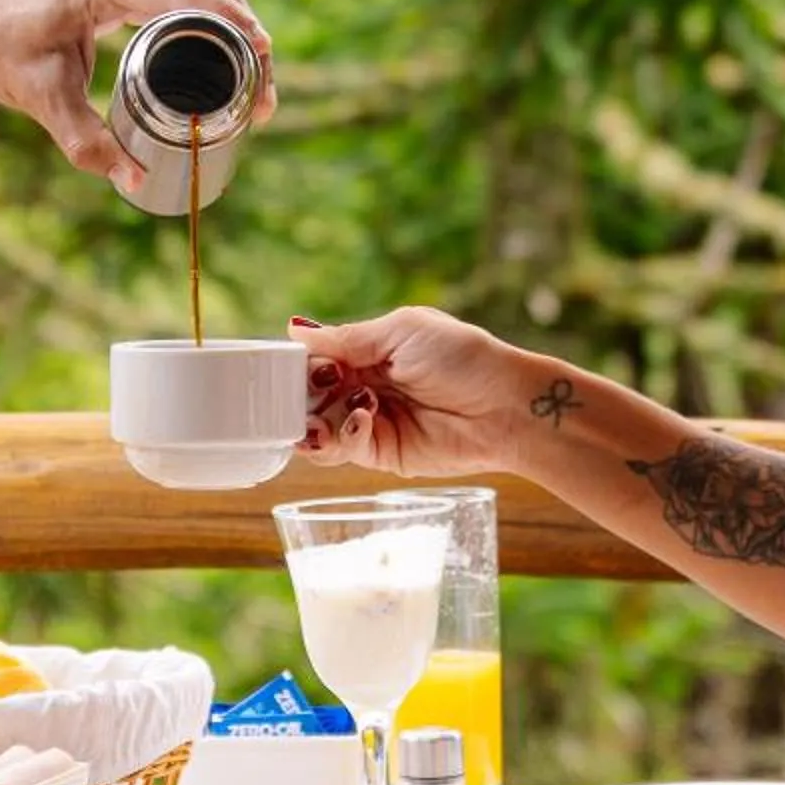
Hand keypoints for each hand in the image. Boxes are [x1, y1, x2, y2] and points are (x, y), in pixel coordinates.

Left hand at [0, 0, 271, 194]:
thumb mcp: (39, 96)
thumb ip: (84, 141)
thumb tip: (132, 180)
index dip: (231, 25)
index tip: (265, 55)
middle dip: (246, 40)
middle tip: (264, 99)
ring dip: (233, 29)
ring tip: (255, 86)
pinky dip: (210, 18)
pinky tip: (226, 55)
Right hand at [291, 307, 539, 478]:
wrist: (506, 406)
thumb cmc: (463, 356)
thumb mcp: (402, 331)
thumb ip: (347, 338)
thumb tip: (294, 331)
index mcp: (366, 351)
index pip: (313, 359)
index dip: (294, 366)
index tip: (278, 370)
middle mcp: (362, 386)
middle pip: (308, 396)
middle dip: (295, 399)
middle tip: (295, 397)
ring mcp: (369, 421)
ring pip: (317, 428)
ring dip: (311, 422)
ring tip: (320, 417)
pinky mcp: (381, 453)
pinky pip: (343, 449)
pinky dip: (341, 437)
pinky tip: (361, 418)